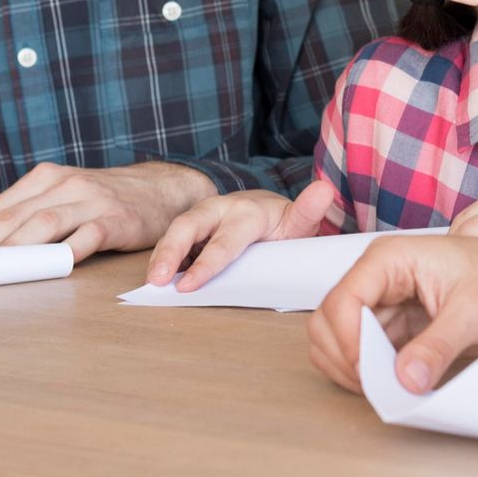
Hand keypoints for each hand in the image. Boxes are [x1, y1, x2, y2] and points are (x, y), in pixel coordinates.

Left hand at [0, 160, 217, 261]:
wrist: (164, 188)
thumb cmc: (105, 201)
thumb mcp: (64, 197)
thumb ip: (28, 215)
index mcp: (43, 178)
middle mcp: (63, 184)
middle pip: (10, 218)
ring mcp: (90, 200)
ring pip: (42, 225)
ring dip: (10, 250)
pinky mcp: (116, 219)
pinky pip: (87, 237)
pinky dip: (65, 251)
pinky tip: (48, 267)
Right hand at [145, 178, 336, 287]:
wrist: (270, 213)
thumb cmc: (283, 223)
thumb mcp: (300, 221)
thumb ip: (309, 209)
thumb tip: (325, 190)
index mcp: (246, 212)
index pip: (224, 242)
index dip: (206, 264)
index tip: (189, 286)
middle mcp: (220, 209)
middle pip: (189, 226)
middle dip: (170, 252)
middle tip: (157, 280)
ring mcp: (204, 216)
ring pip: (177, 231)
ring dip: (161, 255)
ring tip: (152, 282)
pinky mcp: (194, 227)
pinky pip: (175, 241)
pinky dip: (164, 258)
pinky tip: (158, 278)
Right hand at [309, 231, 477, 394]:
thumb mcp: (476, 312)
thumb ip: (439, 345)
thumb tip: (405, 379)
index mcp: (391, 258)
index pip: (341, 301)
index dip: (348, 343)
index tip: (372, 374)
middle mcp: (379, 275)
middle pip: (329, 321)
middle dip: (345, 358)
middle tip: (377, 387)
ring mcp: (385, 300)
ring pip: (340, 339)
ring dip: (353, 368)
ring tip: (386, 387)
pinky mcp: (396, 324)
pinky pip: (364, 352)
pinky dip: (369, 372)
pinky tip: (394, 384)